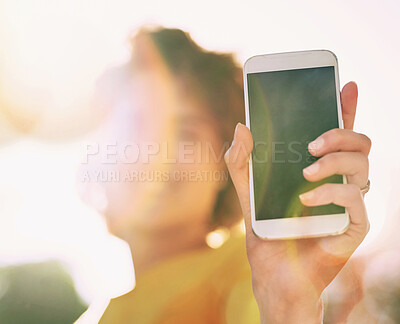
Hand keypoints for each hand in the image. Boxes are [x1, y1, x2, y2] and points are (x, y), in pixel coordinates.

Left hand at [224, 82, 370, 323]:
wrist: (274, 272)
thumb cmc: (265, 230)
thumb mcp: (247, 191)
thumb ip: (241, 160)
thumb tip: (241, 126)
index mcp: (318, 169)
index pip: (338, 133)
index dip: (346, 107)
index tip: (346, 85)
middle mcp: (338, 181)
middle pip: (359, 143)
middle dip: (341, 133)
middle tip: (313, 142)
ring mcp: (349, 202)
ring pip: (363, 166)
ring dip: (335, 161)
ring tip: (306, 172)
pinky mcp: (354, 225)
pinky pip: (357, 200)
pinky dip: (332, 193)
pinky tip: (307, 199)